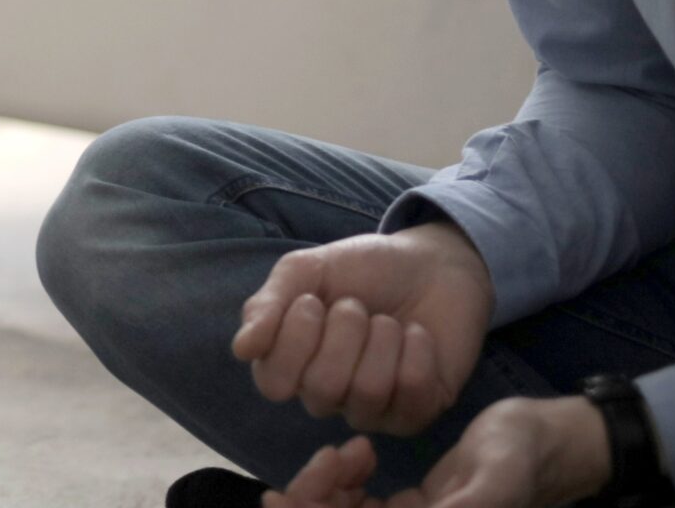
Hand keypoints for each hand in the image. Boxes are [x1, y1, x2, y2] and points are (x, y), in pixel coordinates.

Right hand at [232, 222, 495, 435]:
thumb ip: (268, 305)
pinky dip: (416, 349)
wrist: (433, 264)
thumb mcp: (307, 270)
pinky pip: (411, 392)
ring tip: (388, 320)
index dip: (292, 342)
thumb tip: (241, 349)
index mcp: (292, 364)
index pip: (273, 384)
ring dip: (381, 338)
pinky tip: (417, 336)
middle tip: (357, 306)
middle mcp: (328, 395)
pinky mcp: (418, 410)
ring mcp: (373, 408)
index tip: (310, 301)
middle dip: (344, 332)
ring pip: (366, 392)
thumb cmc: (363, 269)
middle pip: (321, 390)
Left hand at [264, 395, 609, 507]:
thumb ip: (464, 505)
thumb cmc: (525, 457)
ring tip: (349, 451)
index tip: (282, 497)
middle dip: (314, 503)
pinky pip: (361, 505)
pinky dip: (347, 480)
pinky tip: (359, 453)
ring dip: (330, 489)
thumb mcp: (494, 480)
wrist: (548, 443)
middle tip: (318, 461)